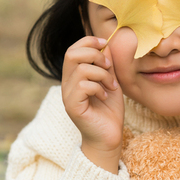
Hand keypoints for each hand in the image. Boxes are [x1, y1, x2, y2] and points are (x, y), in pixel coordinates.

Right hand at [62, 36, 123, 171]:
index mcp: (74, 76)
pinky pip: (84, 86)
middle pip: (71, 53)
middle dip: (95, 55)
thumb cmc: (109, 112)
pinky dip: (99, 88)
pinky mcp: (72, 106)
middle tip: (109, 67)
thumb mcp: (111, 82)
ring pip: (82, 69)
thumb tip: (106, 44)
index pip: (73, 49)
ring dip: (103, 75)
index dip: (88, 41)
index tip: (106, 44)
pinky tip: (104, 97)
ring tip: (111, 87)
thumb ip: (107, 65)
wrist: (109, 138)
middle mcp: (67, 84)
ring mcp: (68, 95)